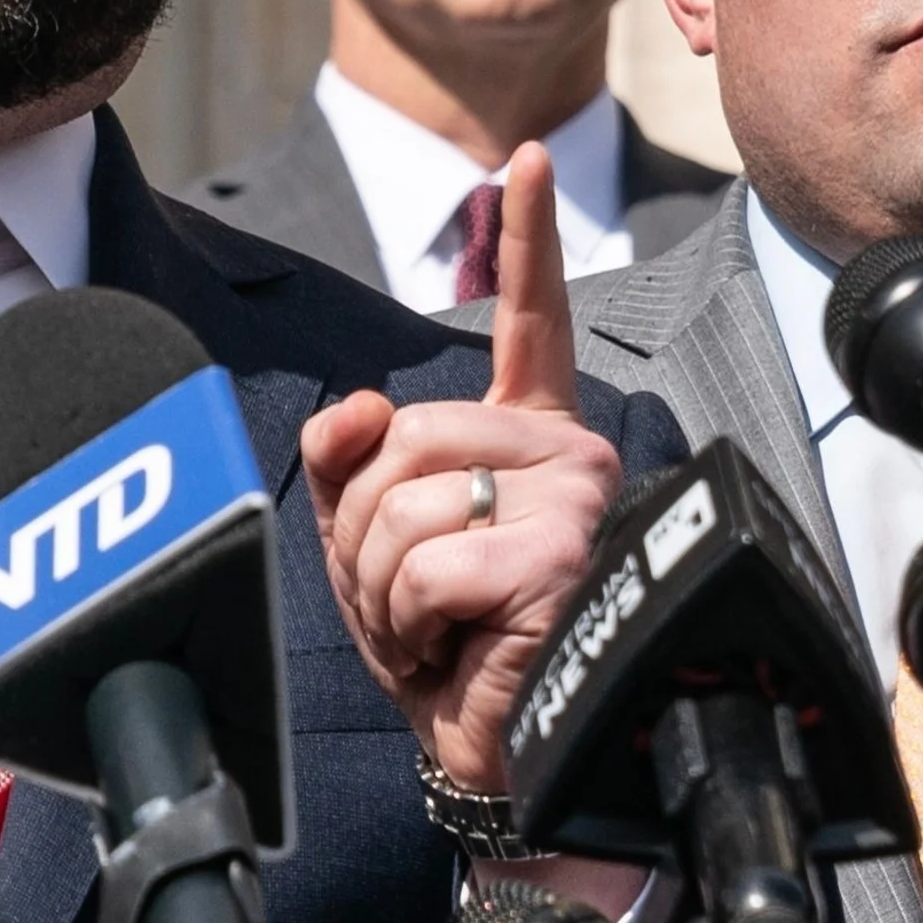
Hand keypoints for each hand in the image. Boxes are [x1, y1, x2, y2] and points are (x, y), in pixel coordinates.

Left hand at [305, 145, 626, 797]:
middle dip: (364, 534)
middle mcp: (569, 453)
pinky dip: (409, 623)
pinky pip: (425, 564)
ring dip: (380, 589)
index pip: (531, 323)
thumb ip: (348, 464)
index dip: (528, 240)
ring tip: (432, 635)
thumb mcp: (373, 545)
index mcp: (531, 440)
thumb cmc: (451, 652)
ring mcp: (575, 498)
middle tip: (409, 606)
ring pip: (403, 502)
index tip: (529, 161)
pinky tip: (455, 654)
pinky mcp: (562, 553)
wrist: (510, 761)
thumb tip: (348, 407)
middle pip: (402, 436)